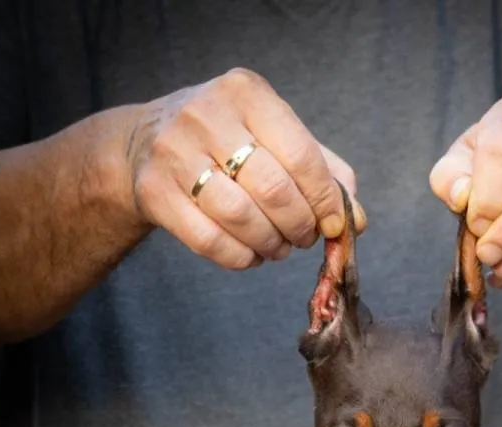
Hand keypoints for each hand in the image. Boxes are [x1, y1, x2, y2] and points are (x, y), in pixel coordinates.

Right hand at [123, 68, 364, 269]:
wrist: (145, 142)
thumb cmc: (227, 140)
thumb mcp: (274, 136)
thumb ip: (322, 171)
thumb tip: (356, 220)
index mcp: (246, 93)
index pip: (302, 156)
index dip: (325, 201)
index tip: (334, 225)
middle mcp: (206, 115)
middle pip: (273, 190)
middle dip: (299, 226)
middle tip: (303, 238)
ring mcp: (174, 152)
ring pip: (240, 218)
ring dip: (271, 245)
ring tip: (278, 247)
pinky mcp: (154, 191)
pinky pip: (210, 241)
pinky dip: (240, 257)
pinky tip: (250, 253)